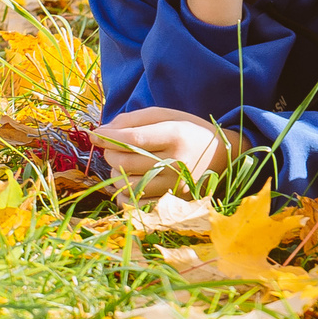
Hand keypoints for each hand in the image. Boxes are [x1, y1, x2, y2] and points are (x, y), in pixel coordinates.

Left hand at [97, 106, 238, 198]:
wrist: (222, 156)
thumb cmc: (189, 131)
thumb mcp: (167, 115)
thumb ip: (133, 120)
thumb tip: (101, 133)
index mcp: (177, 136)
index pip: (133, 138)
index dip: (108, 137)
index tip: (95, 134)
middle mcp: (177, 162)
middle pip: (124, 162)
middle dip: (110, 153)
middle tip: (114, 147)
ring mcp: (174, 186)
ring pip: (125, 184)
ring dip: (116, 173)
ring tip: (126, 164)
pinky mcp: (172, 202)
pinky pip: (133, 203)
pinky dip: (125, 193)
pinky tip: (132, 181)